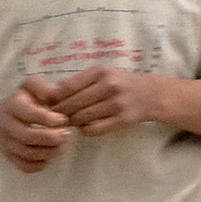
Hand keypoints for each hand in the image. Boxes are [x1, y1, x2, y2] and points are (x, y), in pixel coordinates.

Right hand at [0, 77, 74, 172]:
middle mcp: (6, 125)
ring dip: (50, 151)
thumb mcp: (29, 87)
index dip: (48, 119)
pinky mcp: (10, 157)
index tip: (63, 119)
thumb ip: (44, 88)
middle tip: (67, 134)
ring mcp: (6, 143)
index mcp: (12, 106)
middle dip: (51, 138)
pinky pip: (25, 167)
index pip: (28, 114)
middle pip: (27, 137)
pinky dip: (40, 164)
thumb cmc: (21, 101)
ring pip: (28, 153)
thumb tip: (57, 97)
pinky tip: (49, 155)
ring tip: (63, 144)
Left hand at [50, 67, 170, 136]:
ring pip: (83, 117)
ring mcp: (117, 104)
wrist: (151, 95)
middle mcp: (109, 86)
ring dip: (71, 121)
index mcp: (101, 72)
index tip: (49, 102)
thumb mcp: (102, 73)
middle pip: (74, 103)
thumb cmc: (120, 82)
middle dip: (60, 111)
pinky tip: (83, 126)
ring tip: (67, 121)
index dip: (55, 97)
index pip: (68, 86)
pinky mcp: (123, 120)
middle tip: (53, 116)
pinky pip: (95, 129)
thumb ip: (80, 80)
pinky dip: (85, 130)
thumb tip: (54, 92)